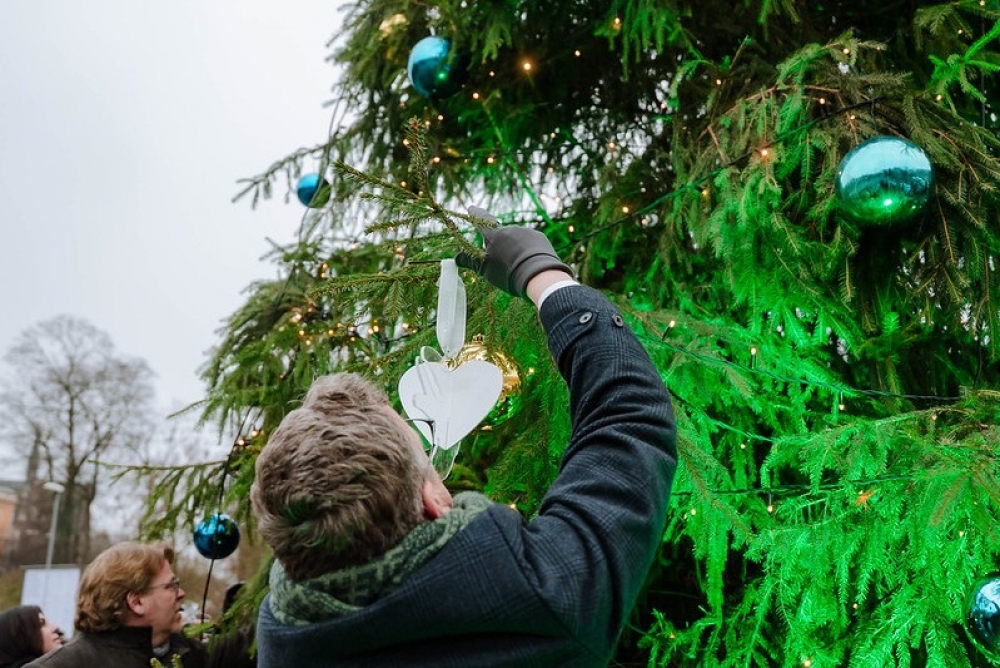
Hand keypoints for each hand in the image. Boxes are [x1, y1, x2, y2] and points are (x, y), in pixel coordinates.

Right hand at [456, 206, 571, 296]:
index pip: (481, 220)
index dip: (475, 214)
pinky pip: (530, 244)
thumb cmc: (507, 273)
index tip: (472, 208)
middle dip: (499, 244)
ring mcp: (526, 232)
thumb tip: (456, 258)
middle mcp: (510, 229)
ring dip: (514, 249)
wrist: (539, 276)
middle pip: (501, 234)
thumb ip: (470, 261)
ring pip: (516, 239)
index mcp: (494, 234)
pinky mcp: (540, 238)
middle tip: (501, 262)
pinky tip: (528, 264)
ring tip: (517, 267)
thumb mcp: (485, 270)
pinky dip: (527, 251)